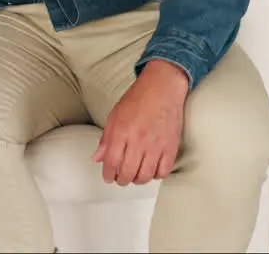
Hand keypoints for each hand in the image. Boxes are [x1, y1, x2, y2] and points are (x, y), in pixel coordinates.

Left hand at [92, 60, 189, 185]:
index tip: (107, 177)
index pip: (112, 162)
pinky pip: (164, 171)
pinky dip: (156, 175)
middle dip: (121, 180)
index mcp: (122, 131)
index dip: (108, 173)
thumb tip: (97, 158)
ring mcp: (157, 145)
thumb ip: (106, 139)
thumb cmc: (137, 99)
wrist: (162, 88)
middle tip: (120, 179)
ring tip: (134, 176)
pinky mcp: (171, 147)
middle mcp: (139, 140)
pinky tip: (151, 171)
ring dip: (138, 180)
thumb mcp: (114, 116)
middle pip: (128, 172)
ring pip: (146, 175)